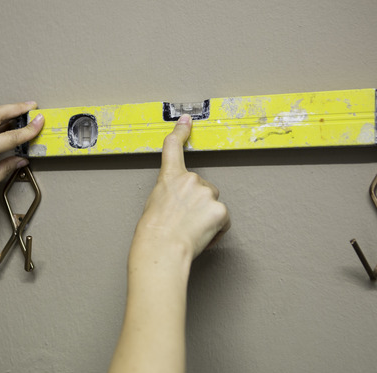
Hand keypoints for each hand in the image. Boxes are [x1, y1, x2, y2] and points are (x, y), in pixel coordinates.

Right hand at [134, 115, 229, 258]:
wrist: (162, 248)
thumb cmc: (153, 233)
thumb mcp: (154, 204)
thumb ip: (170, 193)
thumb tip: (180, 201)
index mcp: (170, 178)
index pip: (174, 147)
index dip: (181, 132)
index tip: (186, 121)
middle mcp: (190, 180)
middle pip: (203, 188)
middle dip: (198, 204)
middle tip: (184, 221)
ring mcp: (207, 193)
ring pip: (213, 204)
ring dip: (206, 217)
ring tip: (190, 231)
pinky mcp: (220, 209)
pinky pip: (223, 220)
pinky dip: (215, 229)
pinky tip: (201, 236)